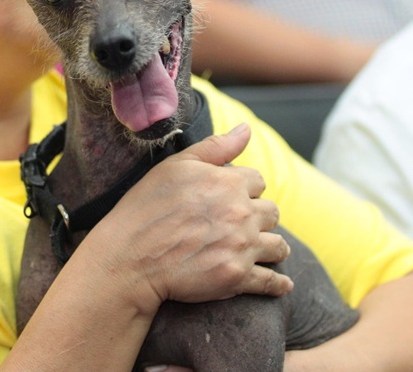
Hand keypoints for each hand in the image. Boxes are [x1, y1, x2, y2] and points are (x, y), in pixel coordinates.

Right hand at [90, 123, 292, 318]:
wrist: (129, 259)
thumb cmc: (146, 208)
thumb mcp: (176, 166)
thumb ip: (215, 147)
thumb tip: (246, 129)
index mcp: (230, 183)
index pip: (257, 181)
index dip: (245, 188)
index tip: (234, 198)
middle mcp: (242, 213)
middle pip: (272, 212)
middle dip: (261, 216)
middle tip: (246, 224)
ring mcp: (241, 247)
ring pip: (277, 245)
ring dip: (273, 246)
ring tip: (267, 250)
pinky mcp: (237, 277)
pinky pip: (271, 281)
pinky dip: (279, 284)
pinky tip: (283, 284)